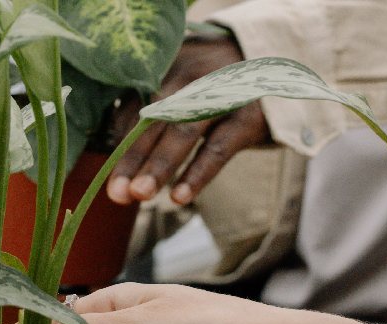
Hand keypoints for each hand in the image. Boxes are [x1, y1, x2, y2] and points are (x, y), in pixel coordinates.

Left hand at [106, 36, 270, 206]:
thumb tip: (116, 147)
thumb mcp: (186, 86)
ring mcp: (222, 93)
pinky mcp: (249, 115)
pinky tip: (179, 196)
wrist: (280, 64)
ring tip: (140, 195)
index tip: (106, 177)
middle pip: (154, 119)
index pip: (136, 108)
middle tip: (116, 193)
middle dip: (132, 158)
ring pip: (183, 132)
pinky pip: (218, 148)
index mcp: (169, 67)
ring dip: (159, 166)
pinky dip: (198, 173)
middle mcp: (192, 75)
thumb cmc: (219, 85)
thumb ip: (154, 109)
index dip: (120, 143)